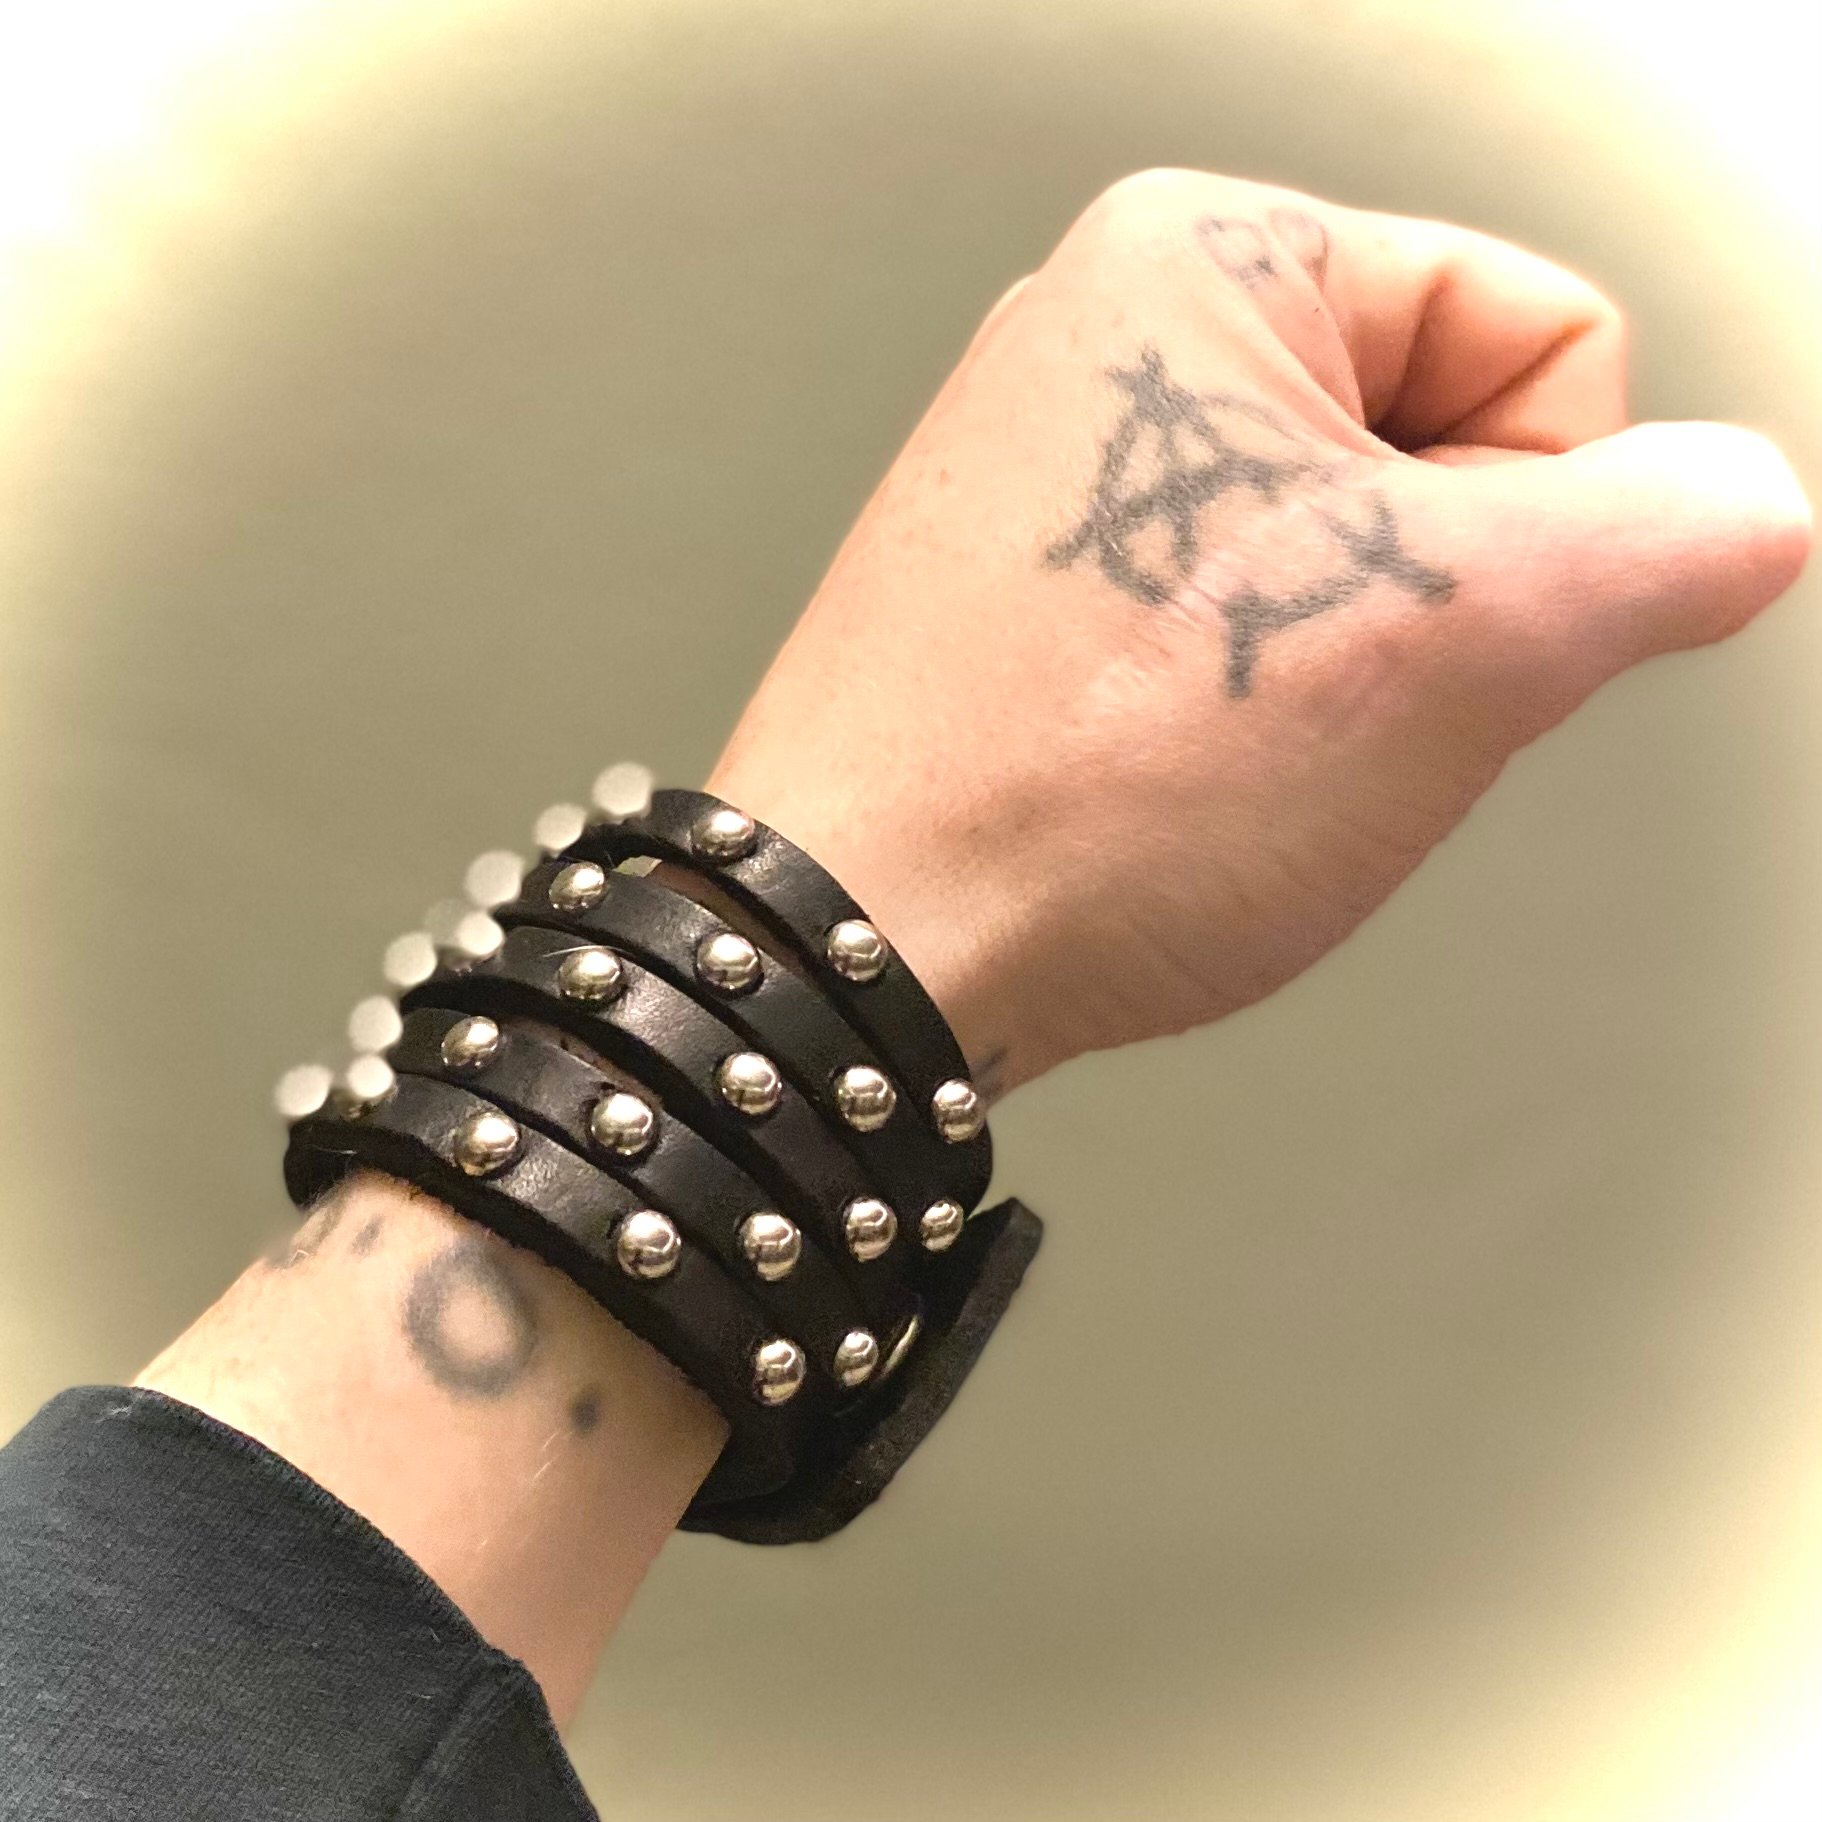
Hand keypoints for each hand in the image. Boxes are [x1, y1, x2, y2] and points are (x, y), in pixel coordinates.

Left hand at [710, 169, 1811, 1095]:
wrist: (864, 949)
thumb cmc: (1092, 785)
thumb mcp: (1460, 640)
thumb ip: (1667, 540)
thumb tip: (1741, 511)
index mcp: (1209, 257)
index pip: (1551, 337)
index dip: (1551, 520)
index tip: (1420, 633)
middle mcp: (1114, 340)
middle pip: (1448, 452)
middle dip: (1439, 612)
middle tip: (1314, 706)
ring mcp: (1067, 476)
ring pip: (1352, 566)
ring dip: (1353, 682)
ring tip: (1233, 757)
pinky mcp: (1041, 598)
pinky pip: (1244, 636)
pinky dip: (1259, 720)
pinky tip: (1185, 782)